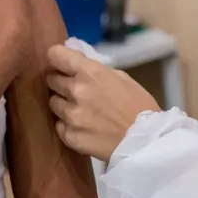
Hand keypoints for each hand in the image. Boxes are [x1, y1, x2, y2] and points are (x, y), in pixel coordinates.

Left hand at [46, 44, 158, 161]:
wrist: (146, 142)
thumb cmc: (140, 106)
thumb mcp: (122, 78)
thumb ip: (96, 69)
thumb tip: (77, 62)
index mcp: (90, 72)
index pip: (55, 55)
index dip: (57, 58)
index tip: (62, 63)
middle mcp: (75, 91)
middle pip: (51, 79)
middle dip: (61, 82)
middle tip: (75, 90)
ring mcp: (70, 115)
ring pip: (53, 102)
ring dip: (63, 104)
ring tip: (81, 110)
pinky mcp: (68, 136)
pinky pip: (59, 124)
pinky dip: (68, 125)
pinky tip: (83, 127)